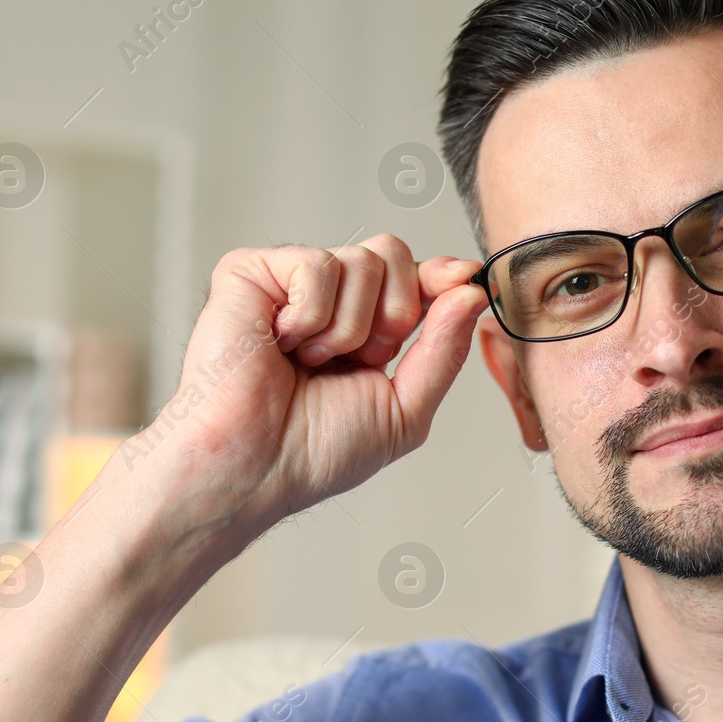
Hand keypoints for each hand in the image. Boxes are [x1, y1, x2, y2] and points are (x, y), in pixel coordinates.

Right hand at [134, 236, 486, 535]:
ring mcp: (288, 283)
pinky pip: (316, 263)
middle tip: (358, 358)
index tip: (463, 277)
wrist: (254, 469)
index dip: (442, 276)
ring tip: (308, 361)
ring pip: (362, 260)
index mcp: (365, 330)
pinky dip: (310, 316)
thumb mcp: (405, 411)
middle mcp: (329, 301)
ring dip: (348, 328)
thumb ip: (444, 351)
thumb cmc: (314, 452)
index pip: (414, 279)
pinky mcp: (250, 272)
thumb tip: (473, 293)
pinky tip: (282, 344)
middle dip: (394, 312)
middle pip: (393, 253)